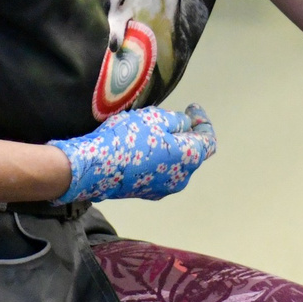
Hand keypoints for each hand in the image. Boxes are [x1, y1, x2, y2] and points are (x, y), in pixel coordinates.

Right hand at [49, 105, 216, 201]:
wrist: (94, 167)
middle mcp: (182, 178)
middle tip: (175, 117)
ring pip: (175, 164)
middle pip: (192, 153)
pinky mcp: (146, 193)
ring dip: (172, 148)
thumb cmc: (127, 138)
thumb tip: (186, 125)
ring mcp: (164, 188)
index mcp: (189, 157)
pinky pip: (159, 173)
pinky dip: (158, 159)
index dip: (202, 122)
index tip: (192, 108)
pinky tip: (142, 149)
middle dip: (187, 134)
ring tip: (156, 132)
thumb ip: (177, 121)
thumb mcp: (155, 118)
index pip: (208, 140)